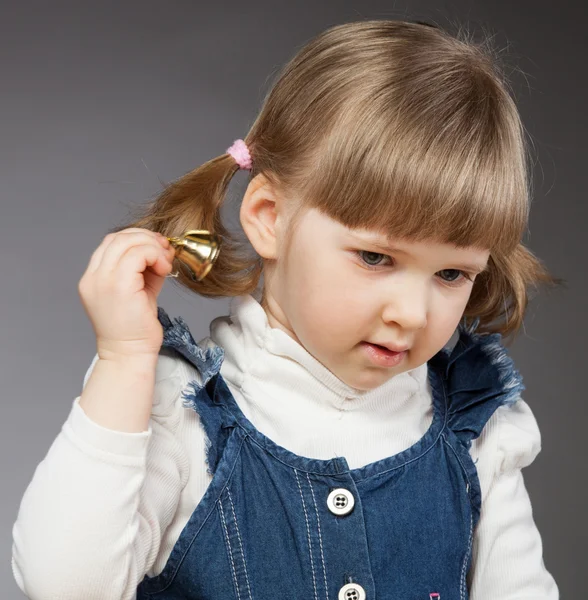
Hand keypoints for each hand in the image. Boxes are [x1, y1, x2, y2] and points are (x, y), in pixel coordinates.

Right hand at [78, 227, 175, 361]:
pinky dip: (155, 255)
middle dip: (145, 238)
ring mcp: (103, 281)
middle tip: (164, 250)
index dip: (135, 238)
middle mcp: (93, 278)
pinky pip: (138, 254)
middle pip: (117, 238)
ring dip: (152, 246)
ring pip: (127, 242)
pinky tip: (164, 269)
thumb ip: (144, 269)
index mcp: (93, 278)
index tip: (156, 247)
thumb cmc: (135, 328)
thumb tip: (161, 249)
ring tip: (165, 262)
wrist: (129, 354)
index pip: (110, 243)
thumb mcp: (139, 291)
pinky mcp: (119, 286)